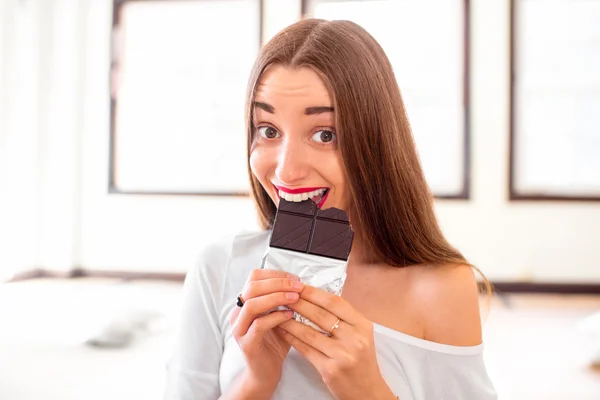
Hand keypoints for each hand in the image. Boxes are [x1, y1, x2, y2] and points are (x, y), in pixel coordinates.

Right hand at [229, 269, 303, 388]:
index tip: (295, 279)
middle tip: (297, 286)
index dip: (276, 274)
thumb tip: (301, 283)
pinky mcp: (247, 343)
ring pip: (252, 304)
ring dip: (276, 298)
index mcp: (246, 302)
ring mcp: (240, 328)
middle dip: (277, 283)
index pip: (254, 277)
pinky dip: (276, 317)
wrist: (266, 372)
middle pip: (252, 287)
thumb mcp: (281, 315)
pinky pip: (258, 325)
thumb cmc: (276, 342)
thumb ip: (285, 300)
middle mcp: (238, 313)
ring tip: (295, 298)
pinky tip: (290, 316)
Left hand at [277, 285, 395, 399]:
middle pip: (321, 315)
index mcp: (363, 326)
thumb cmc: (362, 362)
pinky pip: (306, 349)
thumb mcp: (360, 336)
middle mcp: (355, 338)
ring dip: (291, 320)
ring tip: (278, 312)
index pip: (335, 302)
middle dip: (299, 303)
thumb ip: (344, 319)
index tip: (299, 286)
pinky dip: (292, 338)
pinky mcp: (330, 369)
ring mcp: (343, 355)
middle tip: (284, 295)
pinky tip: (283, 331)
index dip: (315, 293)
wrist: (368, 392)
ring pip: (310, 332)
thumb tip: (317, 297)